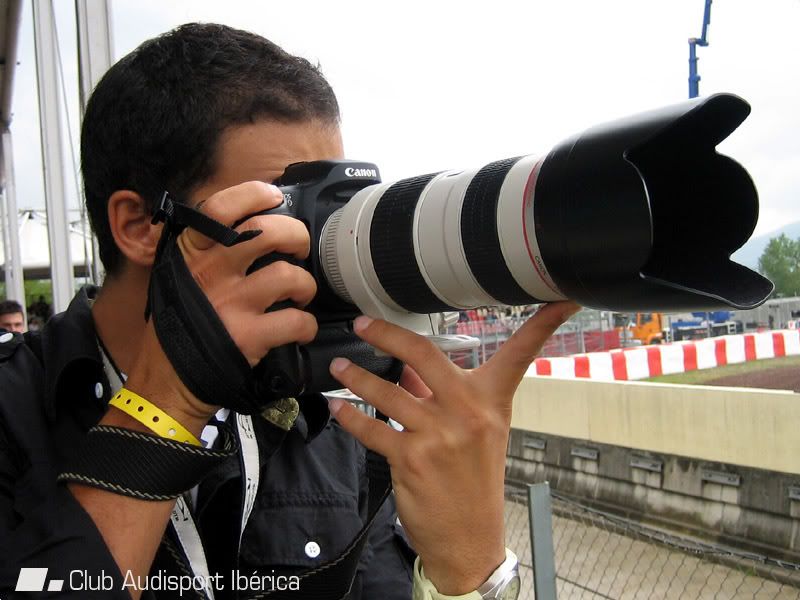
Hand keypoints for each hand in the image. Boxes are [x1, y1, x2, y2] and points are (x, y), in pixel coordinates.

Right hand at [125, 182, 318, 432]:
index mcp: (191, 253)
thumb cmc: (176, 327)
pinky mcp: (250, 336)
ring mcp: (231, 303)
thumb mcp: (177, 278)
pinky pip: (296, 321)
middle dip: (297, 236)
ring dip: (305, 285)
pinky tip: (300, 328)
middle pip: (269, 232)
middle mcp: (211, 272)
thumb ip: (204, 252)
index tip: (274, 196)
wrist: (165, 382)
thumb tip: (245, 227)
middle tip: (300, 248)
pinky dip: (306, 325)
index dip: (254, 194)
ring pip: (290, 275)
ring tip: (300, 294)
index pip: (221, 206)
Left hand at [327, 302, 579, 594]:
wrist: (471, 538)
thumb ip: (444, 396)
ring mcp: (439, 434)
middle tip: (362, 322)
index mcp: (492, 401)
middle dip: (386, 334)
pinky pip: (372, 428)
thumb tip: (409, 369)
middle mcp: (468, 412)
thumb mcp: (476, 434)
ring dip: (356, 377)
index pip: (521, 355)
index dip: (543, 325)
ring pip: (387, 391)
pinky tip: (338, 407)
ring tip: (340, 366)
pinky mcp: (411, 458)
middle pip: (423, 355)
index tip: (563, 299)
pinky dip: (349, 416)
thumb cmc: (475, 483)